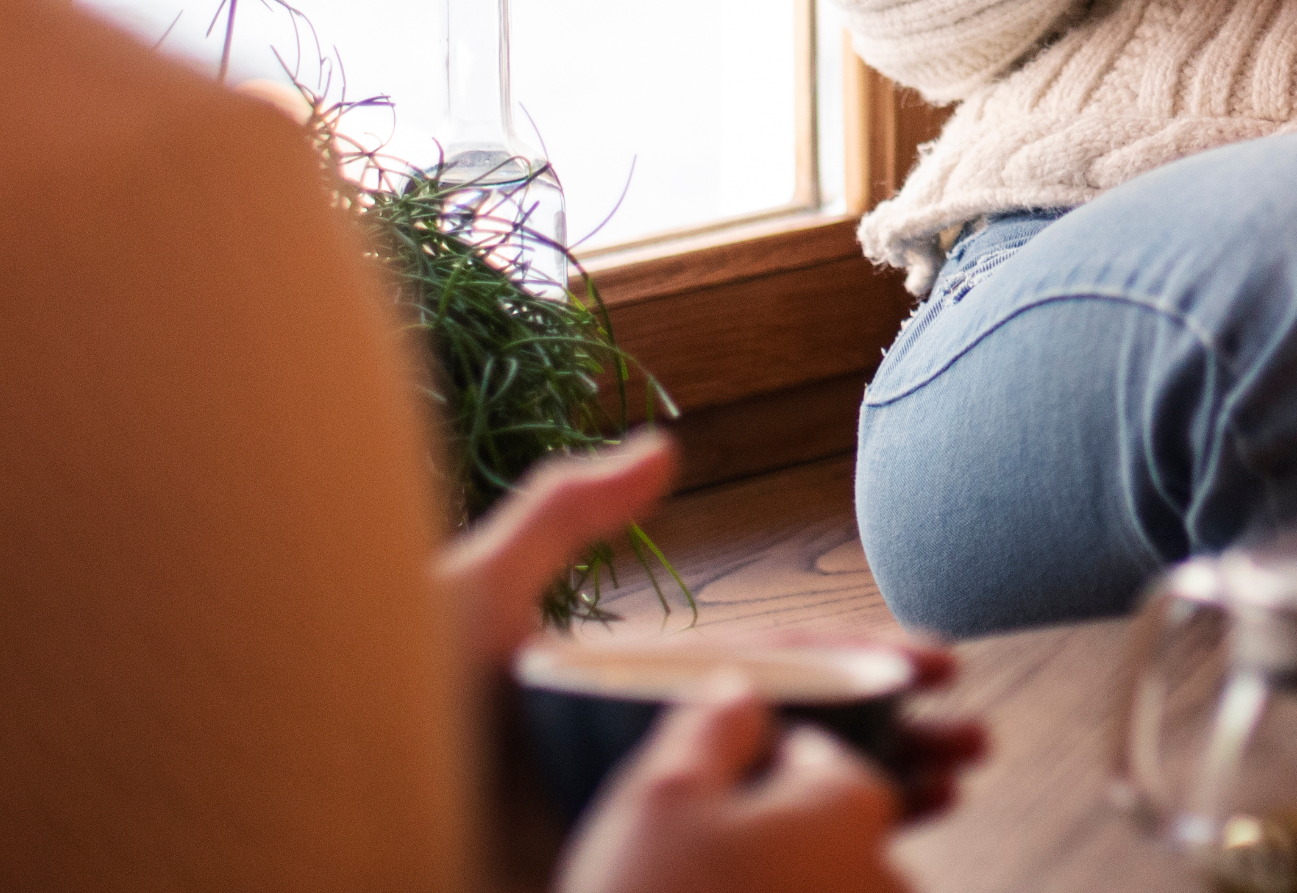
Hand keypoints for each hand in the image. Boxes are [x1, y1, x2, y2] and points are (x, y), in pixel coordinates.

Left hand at [436, 430, 985, 876]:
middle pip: (805, 750)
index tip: (940, 664)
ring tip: (952, 793)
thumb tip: (663, 448)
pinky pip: (749, 884)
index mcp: (629, 701)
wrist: (323, 827)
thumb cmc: (386, 708)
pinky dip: (825, 874)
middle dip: (899, 741)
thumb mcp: (474, 596)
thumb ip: (563, 518)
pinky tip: (883, 865)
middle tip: (973, 743)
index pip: (775, 676)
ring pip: (792, 822)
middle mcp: (648, 768)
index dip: (864, 666)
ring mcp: (645, 836)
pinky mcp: (632, 884)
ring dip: (880, 804)